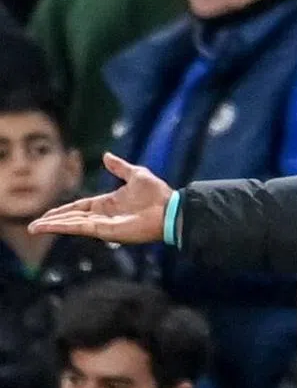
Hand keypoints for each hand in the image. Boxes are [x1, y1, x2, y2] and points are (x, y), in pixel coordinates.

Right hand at [29, 153, 172, 243]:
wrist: (170, 208)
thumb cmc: (157, 194)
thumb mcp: (136, 174)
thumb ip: (119, 167)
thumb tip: (106, 156)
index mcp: (108, 203)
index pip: (80, 206)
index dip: (64, 210)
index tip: (48, 214)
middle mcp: (103, 215)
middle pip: (72, 217)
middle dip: (53, 220)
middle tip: (34, 225)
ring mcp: (104, 224)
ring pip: (72, 224)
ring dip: (53, 225)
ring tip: (35, 228)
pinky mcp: (106, 230)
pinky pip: (81, 227)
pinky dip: (64, 227)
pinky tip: (51, 226)